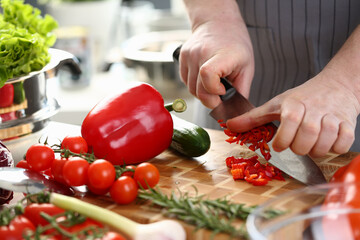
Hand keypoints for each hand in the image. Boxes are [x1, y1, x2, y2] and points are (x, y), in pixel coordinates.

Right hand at [179, 7, 253, 108]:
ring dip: (202, 93)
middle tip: (221, 94)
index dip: (214, 90)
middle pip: (198, 90)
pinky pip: (186, 81)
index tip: (224, 90)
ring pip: (190, 89)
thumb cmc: (235, 44)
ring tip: (214, 84)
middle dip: (210, 99)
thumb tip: (236, 111)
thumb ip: (241, 90)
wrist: (217, 21)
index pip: (208, 76)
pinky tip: (205, 78)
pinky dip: (195, 85)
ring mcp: (189, 55)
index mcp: (221, 54)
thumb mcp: (246, 66)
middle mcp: (201, 54)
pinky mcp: (182, 57)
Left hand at [226, 70, 359, 157]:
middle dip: (298, 148)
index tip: (279, 145)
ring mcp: (333, 117)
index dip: (282, 141)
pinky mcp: (348, 123)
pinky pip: (343, 144)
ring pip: (324, 145)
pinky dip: (335, 147)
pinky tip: (328, 140)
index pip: (288, 127)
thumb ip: (253, 118)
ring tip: (311, 143)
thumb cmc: (302, 98)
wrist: (336, 85)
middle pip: (306, 140)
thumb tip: (229, 126)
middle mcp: (314, 110)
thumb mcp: (275, 105)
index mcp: (293, 105)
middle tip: (297, 144)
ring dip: (316, 150)